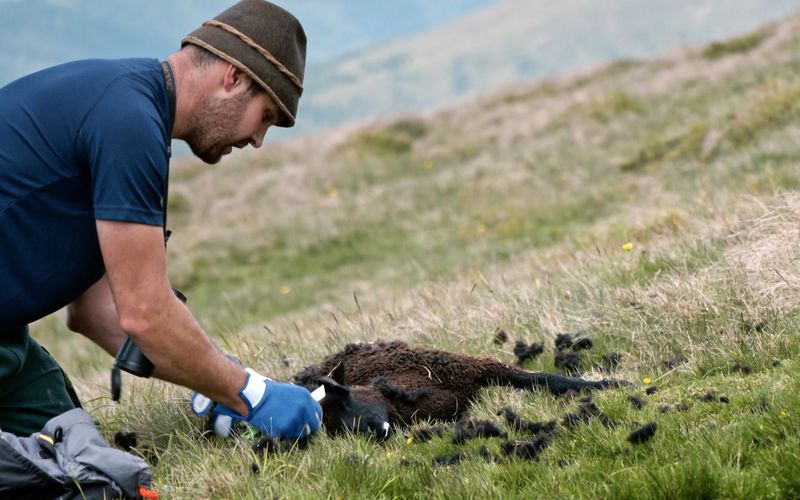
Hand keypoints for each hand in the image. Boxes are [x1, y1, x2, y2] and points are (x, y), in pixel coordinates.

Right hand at [192, 369, 321, 440]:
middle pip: (312, 426)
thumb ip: (302, 402)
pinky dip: (282, 433)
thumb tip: (309, 413)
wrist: (256, 397)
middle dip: (307, 429)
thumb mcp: (291, 392)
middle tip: (299, 430)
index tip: (310, 423)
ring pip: (299, 432)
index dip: (314, 420)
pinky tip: (276, 425)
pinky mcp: (285, 428)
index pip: (318, 413)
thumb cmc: (271, 394)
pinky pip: (287, 435)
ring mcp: (295, 419)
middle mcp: (303, 408)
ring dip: (292, 431)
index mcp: (306, 397)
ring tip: (281, 423)